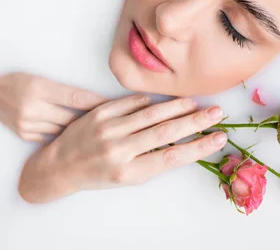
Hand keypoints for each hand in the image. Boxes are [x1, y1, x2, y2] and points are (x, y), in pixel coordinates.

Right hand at [0, 72, 106, 140]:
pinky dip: (63, 137)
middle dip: (93, 122)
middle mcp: (33, 107)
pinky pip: (51, 138)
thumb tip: (94, 103)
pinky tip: (75, 140)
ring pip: (63, 130)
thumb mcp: (41, 79)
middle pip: (73, 118)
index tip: (117, 108)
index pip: (76, 98)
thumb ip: (65, 92)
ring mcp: (27, 123)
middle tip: (115, 125)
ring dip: (80, 132)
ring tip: (100, 134)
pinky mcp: (24, 134)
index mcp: (40, 88)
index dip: (99, 104)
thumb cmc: (18, 79)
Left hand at [18, 95, 227, 202]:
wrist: (60, 166)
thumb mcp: (127, 177)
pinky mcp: (99, 113)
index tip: (219, 137)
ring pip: (151, 113)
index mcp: (129, 171)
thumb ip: (153, 159)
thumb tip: (183, 140)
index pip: (172, 157)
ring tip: (197, 103)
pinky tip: (164, 101)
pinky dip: (150, 101)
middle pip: (166, 132)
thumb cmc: (98, 175)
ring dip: (177, 107)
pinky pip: (131, 103)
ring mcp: (109, 128)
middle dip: (195, 121)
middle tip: (218, 112)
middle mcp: (120, 150)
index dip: (199, 147)